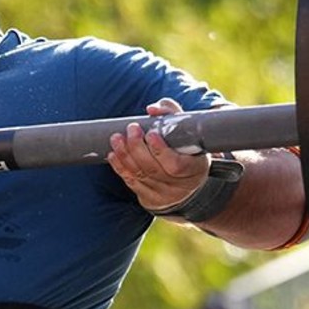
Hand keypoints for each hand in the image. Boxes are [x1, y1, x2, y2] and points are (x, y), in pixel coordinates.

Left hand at [107, 98, 209, 212]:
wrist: (187, 181)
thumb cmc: (187, 149)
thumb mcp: (188, 132)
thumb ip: (172, 114)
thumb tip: (152, 109)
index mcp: (196, 168)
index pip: (176, 165)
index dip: (161, 151)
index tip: (151, 133)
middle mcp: (181, 186)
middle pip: (153, 169)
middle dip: (137, 148)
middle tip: (132, 129)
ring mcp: (164, 195)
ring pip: (140, 176)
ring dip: (124, 155)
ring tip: (116, 138)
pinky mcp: (150, 199)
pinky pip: (131, 183)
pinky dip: (120, 168)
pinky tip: (113, 154)